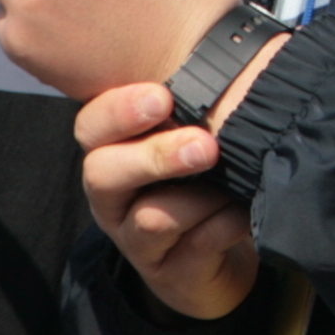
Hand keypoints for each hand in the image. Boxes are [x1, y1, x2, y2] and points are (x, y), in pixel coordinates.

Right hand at [75, 82, 262, 322]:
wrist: (220, 257)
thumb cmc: (204, 180)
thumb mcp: (192, 138)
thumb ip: (192, 106)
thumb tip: (223, 61)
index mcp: (115, 152)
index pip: (92, 126)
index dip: (117, 111)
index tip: (161, 97)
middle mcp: (115, 197)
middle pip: (103, 174)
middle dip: (155, 156)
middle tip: (204, 146)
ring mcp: (137, 240)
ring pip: (152, 218)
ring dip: (198, 199)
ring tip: (228, 188)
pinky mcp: (170, 273)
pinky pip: (194, 248)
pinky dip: (224, 227)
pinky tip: (242, 216)